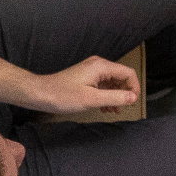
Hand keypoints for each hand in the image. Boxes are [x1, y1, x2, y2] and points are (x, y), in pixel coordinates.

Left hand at [26, 53, 141, 116]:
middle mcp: (98, 65)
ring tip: (112, 110)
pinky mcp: (86, 77)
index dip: (134, 88)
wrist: (41, 94)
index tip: (132, 103)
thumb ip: (115, 98)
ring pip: (113, 82)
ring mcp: (92, 70)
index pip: (128, 73)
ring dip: (116, 96)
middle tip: (121, 109)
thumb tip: (133, 98)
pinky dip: (107, 95)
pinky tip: (104, 107)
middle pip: (121, 77)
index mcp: (101, 66)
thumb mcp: (92, 99)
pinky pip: (103, 84)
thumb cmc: (63, 96)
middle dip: (124, 93)